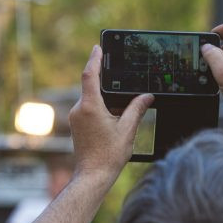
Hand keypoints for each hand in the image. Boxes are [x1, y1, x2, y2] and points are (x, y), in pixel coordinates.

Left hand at [69, 45, 153, 178]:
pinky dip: (100, 106)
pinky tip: (113, 116)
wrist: (93, 175)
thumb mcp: (127, 130)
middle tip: (118, 73)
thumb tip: (147, 97)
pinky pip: (88, 107)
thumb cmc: (108, 155)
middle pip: (92, 86)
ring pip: (90, 98)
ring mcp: (75, 117)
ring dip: (105, 97)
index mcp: (90, 107)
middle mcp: (79, 109)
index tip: (98, 48)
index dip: (94, 59)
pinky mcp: (77, 124)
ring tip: (121, 106)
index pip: (90, 76)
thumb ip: (137, 109)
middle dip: (105, 80)